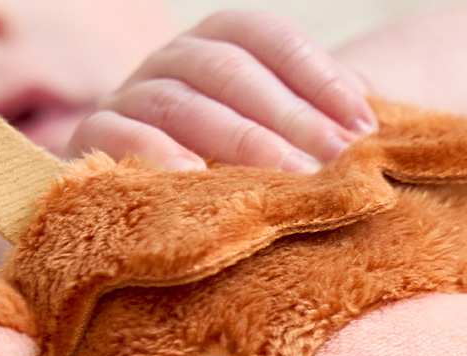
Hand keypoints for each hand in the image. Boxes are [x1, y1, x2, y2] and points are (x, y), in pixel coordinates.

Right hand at [67, 10, 376, 171]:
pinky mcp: (92, 140)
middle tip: (334, 163)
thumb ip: (311, 135)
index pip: (265, 37)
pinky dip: (154, 153)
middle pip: (228, 69)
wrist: (149, 207)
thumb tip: (374, 142)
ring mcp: (129, 97)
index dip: (315, 74)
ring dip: (238, 140)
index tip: (362, 125)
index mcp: (215, 47)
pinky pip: (117, 135)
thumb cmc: (232, 179)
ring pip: (180, 102)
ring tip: (285, 180)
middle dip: (287, 117)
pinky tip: (195, 180)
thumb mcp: (274, 148)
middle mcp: (170, 63)